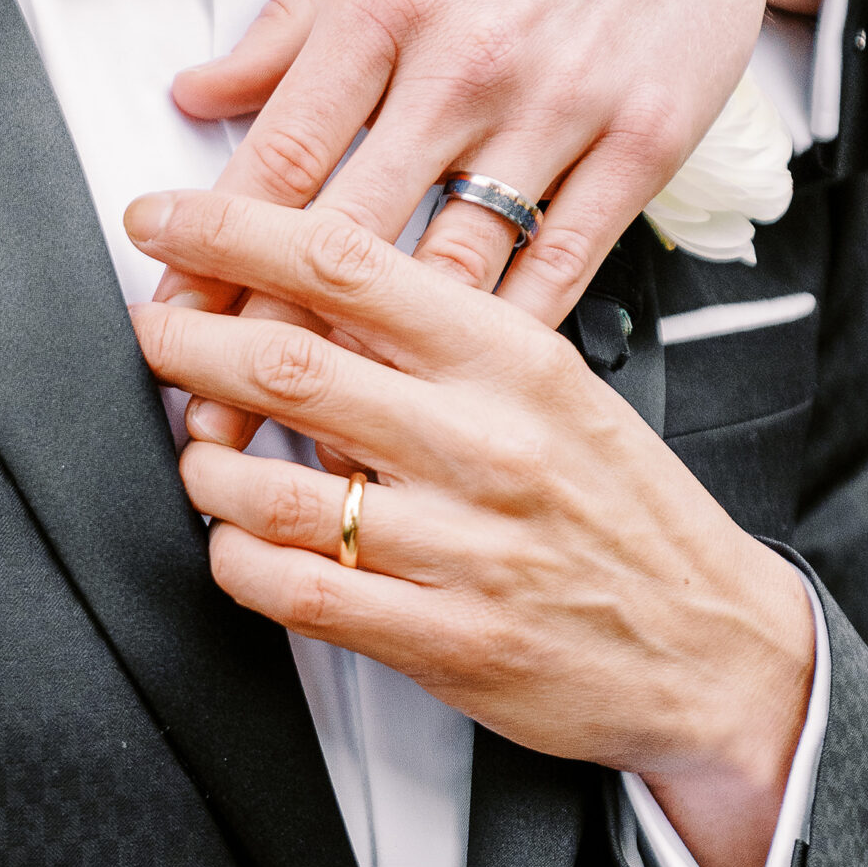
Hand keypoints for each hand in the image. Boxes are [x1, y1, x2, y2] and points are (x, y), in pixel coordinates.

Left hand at [126, 187, 814, 866]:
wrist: (715, 646)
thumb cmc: (622, 509)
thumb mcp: (555, 389)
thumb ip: (439, 342)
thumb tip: (306, 290)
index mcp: (515, 360)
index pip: (348, 267)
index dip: (233, 231)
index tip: (166, 219)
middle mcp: (488, 444)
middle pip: (290, 367)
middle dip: (188, 342)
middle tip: (153, 332)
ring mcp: (466, 549)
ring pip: (277, 493)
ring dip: (206, 470)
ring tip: (197, 456)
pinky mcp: (448, 641)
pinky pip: (302, 594)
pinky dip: (239, 564)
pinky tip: (234, 546)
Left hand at [159, 0, 842, 439]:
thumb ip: (286, 19)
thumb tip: (201, 92)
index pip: (282, 154)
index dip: (214, 247)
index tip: (172, 303)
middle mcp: (471, 60)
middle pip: (350, 235)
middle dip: (270, 332)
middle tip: (217, 400)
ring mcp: (560, 110)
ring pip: (450, 270)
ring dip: (377, 363)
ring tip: (316, 425)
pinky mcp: (638, 148)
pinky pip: (559, 269)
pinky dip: (496, 339)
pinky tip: (449, 389)